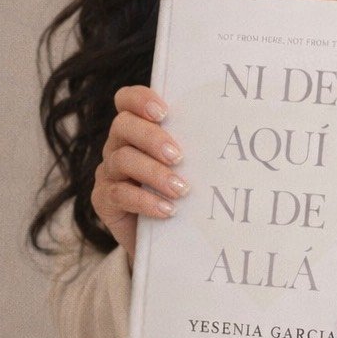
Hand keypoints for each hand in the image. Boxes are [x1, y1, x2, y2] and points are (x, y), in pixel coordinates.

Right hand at [91, 86, 188, 266]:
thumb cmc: (185, 196)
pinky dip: (144, 201)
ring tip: (181, 189)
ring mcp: (109, 172)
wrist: (168, 238)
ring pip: (122, 160)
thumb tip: (233, 132)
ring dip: (154, 173)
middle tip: (178, 156)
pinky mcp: (103, 200)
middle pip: (123, 126)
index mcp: (137, 129)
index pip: (127, 100)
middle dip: (152, 138)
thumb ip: (198, 149)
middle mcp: (119, 145)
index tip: (164, 112)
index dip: (140, 99)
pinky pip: (118, 194)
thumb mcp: (191, 168)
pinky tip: (167, 209)